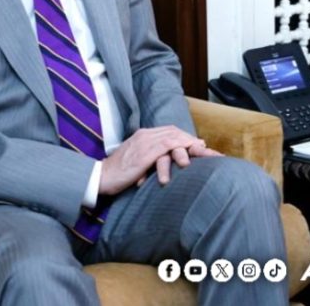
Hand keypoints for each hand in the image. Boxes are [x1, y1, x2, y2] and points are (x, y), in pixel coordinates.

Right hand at [99, 126, 222, 194]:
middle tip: (210, 152)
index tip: (201, 148)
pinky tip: (190, 154)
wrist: (99, 178)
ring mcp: (144, 142)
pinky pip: (166, 146)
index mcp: (143, 136)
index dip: (187, 139)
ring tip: (205, 153)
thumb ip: (152, 159)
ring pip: (174, 137)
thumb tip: (167, 165)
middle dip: (194, 141)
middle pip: (176, 133)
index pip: (170, 133)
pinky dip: (181, 148)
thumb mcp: (137, 164)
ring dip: (191, 144)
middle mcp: (145, 135)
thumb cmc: (118, 174)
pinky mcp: (144, 153)